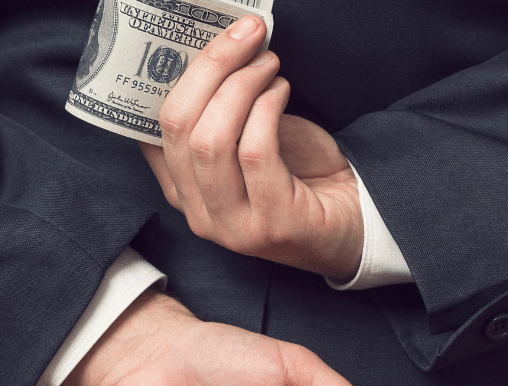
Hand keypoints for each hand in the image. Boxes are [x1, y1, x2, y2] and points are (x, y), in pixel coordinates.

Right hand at [140, 15, 363, 280]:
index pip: (154, 129)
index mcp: (184, 193)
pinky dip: (267, 109)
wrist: (353, 222)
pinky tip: (281, 91)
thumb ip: (220, 114)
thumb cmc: (299, 175)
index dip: (173, 75)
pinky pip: (255, 152)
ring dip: (242, 86)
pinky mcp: (272, 224)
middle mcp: (200, 215)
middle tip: (245, 37)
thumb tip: (216, 51)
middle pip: (181, 128)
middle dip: (211, 69)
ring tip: (268, 64)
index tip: (205, 37)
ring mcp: (234, 226)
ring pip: (212, 141)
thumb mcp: (246, 142)